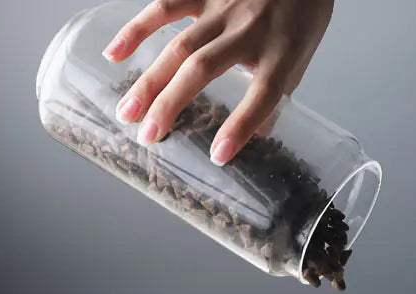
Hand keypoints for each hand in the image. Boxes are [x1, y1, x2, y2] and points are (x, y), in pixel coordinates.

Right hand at [103, 0, 333, 164]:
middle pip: (204, 69)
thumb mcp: (298, 60)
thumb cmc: (300, 16)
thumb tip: (258, 137)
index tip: (217, 156)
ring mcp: (223, 6)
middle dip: (172, 104)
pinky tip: (115, 54)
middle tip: (148, 136)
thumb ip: (275, 95)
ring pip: (179, 45)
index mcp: (281, 53)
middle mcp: (249, 29)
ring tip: (127, 112)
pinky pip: (165, 5)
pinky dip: (137, 29)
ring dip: (150, 80)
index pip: (263, 95)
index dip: (241, 126)